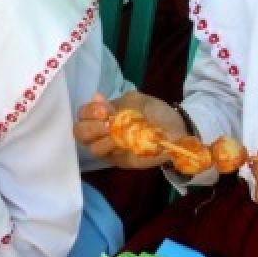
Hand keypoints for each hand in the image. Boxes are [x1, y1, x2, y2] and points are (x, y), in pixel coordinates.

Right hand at [74, 92, 188, 168]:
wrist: (177, 129)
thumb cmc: (156, 113)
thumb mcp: (138, 101)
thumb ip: (117, 101)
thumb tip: (96, 96)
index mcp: (104, 115)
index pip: (83, 114)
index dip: (90, 112)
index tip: (106, 110)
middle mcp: (102, 132)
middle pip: (80, 133)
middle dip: (92, 127)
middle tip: (108, 123)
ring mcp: (110, 148)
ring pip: (93, 148)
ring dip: (103, 140)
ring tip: (118, 134)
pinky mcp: (120, 161)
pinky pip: (109, 158)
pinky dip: (115, 150)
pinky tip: (125, 144)